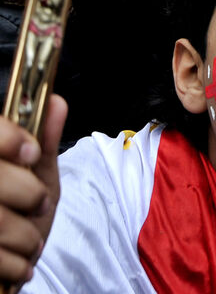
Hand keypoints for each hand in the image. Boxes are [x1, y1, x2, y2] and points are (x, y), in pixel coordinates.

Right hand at [0, 95, 65, 289]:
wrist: (15, 260)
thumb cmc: (28, 211)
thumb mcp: (40, 175)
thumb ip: (45, 141)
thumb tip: (56, 101)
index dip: (8, 138)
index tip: (32, 151)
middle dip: (28, 194)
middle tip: (39, 204)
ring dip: (25, 235)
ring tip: (32, 238)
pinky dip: (15, 263)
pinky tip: (19, 259)